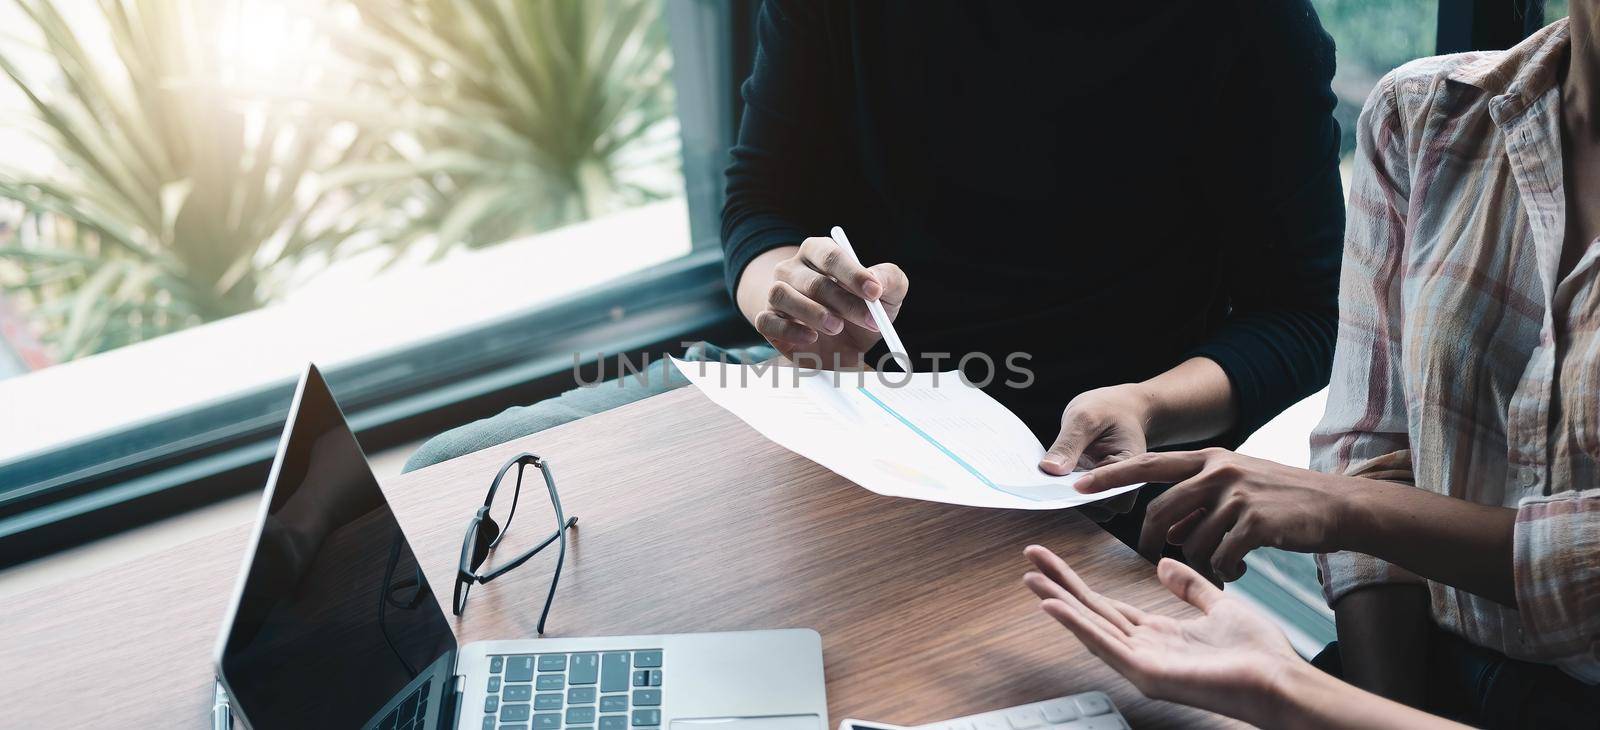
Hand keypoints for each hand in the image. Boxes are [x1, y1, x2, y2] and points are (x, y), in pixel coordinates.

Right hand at [748, 239, 907, 367]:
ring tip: (837, 328)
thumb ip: (890, 280)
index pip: (831, 256)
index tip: (875, 292)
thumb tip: (877, 279)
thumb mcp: (887, 295)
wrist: (839, 345)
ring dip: (813, 313)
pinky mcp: (768, 320)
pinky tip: (811, 338)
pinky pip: (767, 320)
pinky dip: (789, 330)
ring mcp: (776, 293)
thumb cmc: (861, 309)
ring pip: (781, 294)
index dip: (853, 274)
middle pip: (813, 281)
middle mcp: (793, 268)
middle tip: (869, 320)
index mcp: (819, 252)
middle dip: (844, 302)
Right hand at [1021, 546, 1298, 726]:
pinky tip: (1055, 607)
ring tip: (1031, 579)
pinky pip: (1105, 645)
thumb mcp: (1220, 607)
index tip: (1053, 561)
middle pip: (1090, 612)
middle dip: (1059, 585)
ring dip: (1058, 602)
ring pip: (1090, 626)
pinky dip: (1077, 625)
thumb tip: (1163, 564)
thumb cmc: (1258, 654)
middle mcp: (1143, 649)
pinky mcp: (1146, 673)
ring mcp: (1141, 663)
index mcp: (1158, 634)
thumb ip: (1190, 587)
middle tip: (1029, 560)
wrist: (1278, 680)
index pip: (1106, 605)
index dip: (1077, 583)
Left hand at [1038, 385, 1153, 520]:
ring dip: (1063, 495)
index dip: (1078, 490)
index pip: (1106, 491)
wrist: (1119, 409)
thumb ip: (1069, 443)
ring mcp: (1109, 490)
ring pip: (1084, 507)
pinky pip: (1077, 499)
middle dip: (1068, 494)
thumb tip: (1050, 469)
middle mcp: (1124, 485)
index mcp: (1133, 467)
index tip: (1053, 484)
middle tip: (1043, 482)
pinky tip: (1052, 477)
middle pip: (1094, 505)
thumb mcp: (1086, 417)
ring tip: (1047, 478)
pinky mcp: (1095, 491)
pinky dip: (1062, 490)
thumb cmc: (1108, 409)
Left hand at [1076, 448, 1356, 580]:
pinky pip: (1220, 558)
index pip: (1148, 463)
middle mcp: (1219, 471)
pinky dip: (1226, 571)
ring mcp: (1238, 495)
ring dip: (1200, 562)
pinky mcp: (1256, 522)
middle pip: (1159, 511)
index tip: (1078, 484)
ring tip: (1222, 567)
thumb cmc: (1280, 500)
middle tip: (1150, 559)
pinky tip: (1239, 572)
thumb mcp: (1236, 486)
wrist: (1337, 505)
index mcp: (1209, 459)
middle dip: (1148, 541)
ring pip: (1189, 541)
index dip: (1111, 474)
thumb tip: (1164, 531)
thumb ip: (1197, 502)